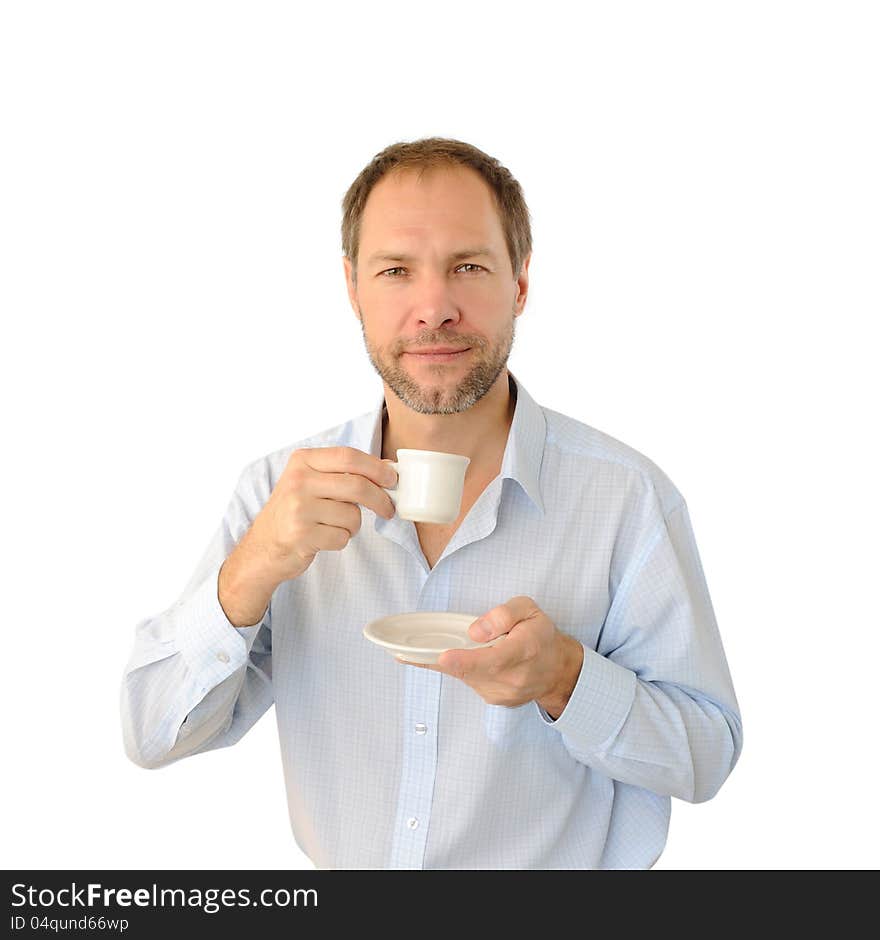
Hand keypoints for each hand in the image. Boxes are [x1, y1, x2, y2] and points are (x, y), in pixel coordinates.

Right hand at [229, 446, 397, 588]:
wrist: (264, 547)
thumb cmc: (295, 511)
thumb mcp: (311, 482)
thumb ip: (344, 473)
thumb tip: (387, 468)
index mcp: (302, 461)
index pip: (349, 456)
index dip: (376, 468)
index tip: (392, 479)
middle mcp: (298, 481)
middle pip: (357, 486)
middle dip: (380, 499)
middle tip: (388, 509)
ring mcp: (298, 508)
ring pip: (353, 515)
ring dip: (353, 525)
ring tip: (334, 525)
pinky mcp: (301, 535)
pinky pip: (343, 537)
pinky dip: (341, 540)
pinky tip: (324, 537)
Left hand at [401, 596, 583, 718]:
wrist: (556, 670)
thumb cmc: (540, 635)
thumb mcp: (529, 609)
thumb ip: (503, 614)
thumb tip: (475, 631)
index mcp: (524, 650)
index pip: (493, 659)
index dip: (464, 660)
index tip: (443, 657)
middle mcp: (513, 677)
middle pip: (470, 671)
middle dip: (439, 660)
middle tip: (401, 650)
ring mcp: (502, 694)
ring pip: (464, 677)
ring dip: (447, 662)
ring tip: (427, 648)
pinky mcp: (493, 700)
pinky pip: (467, 682)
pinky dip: (456, 669)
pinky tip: (447, 657)